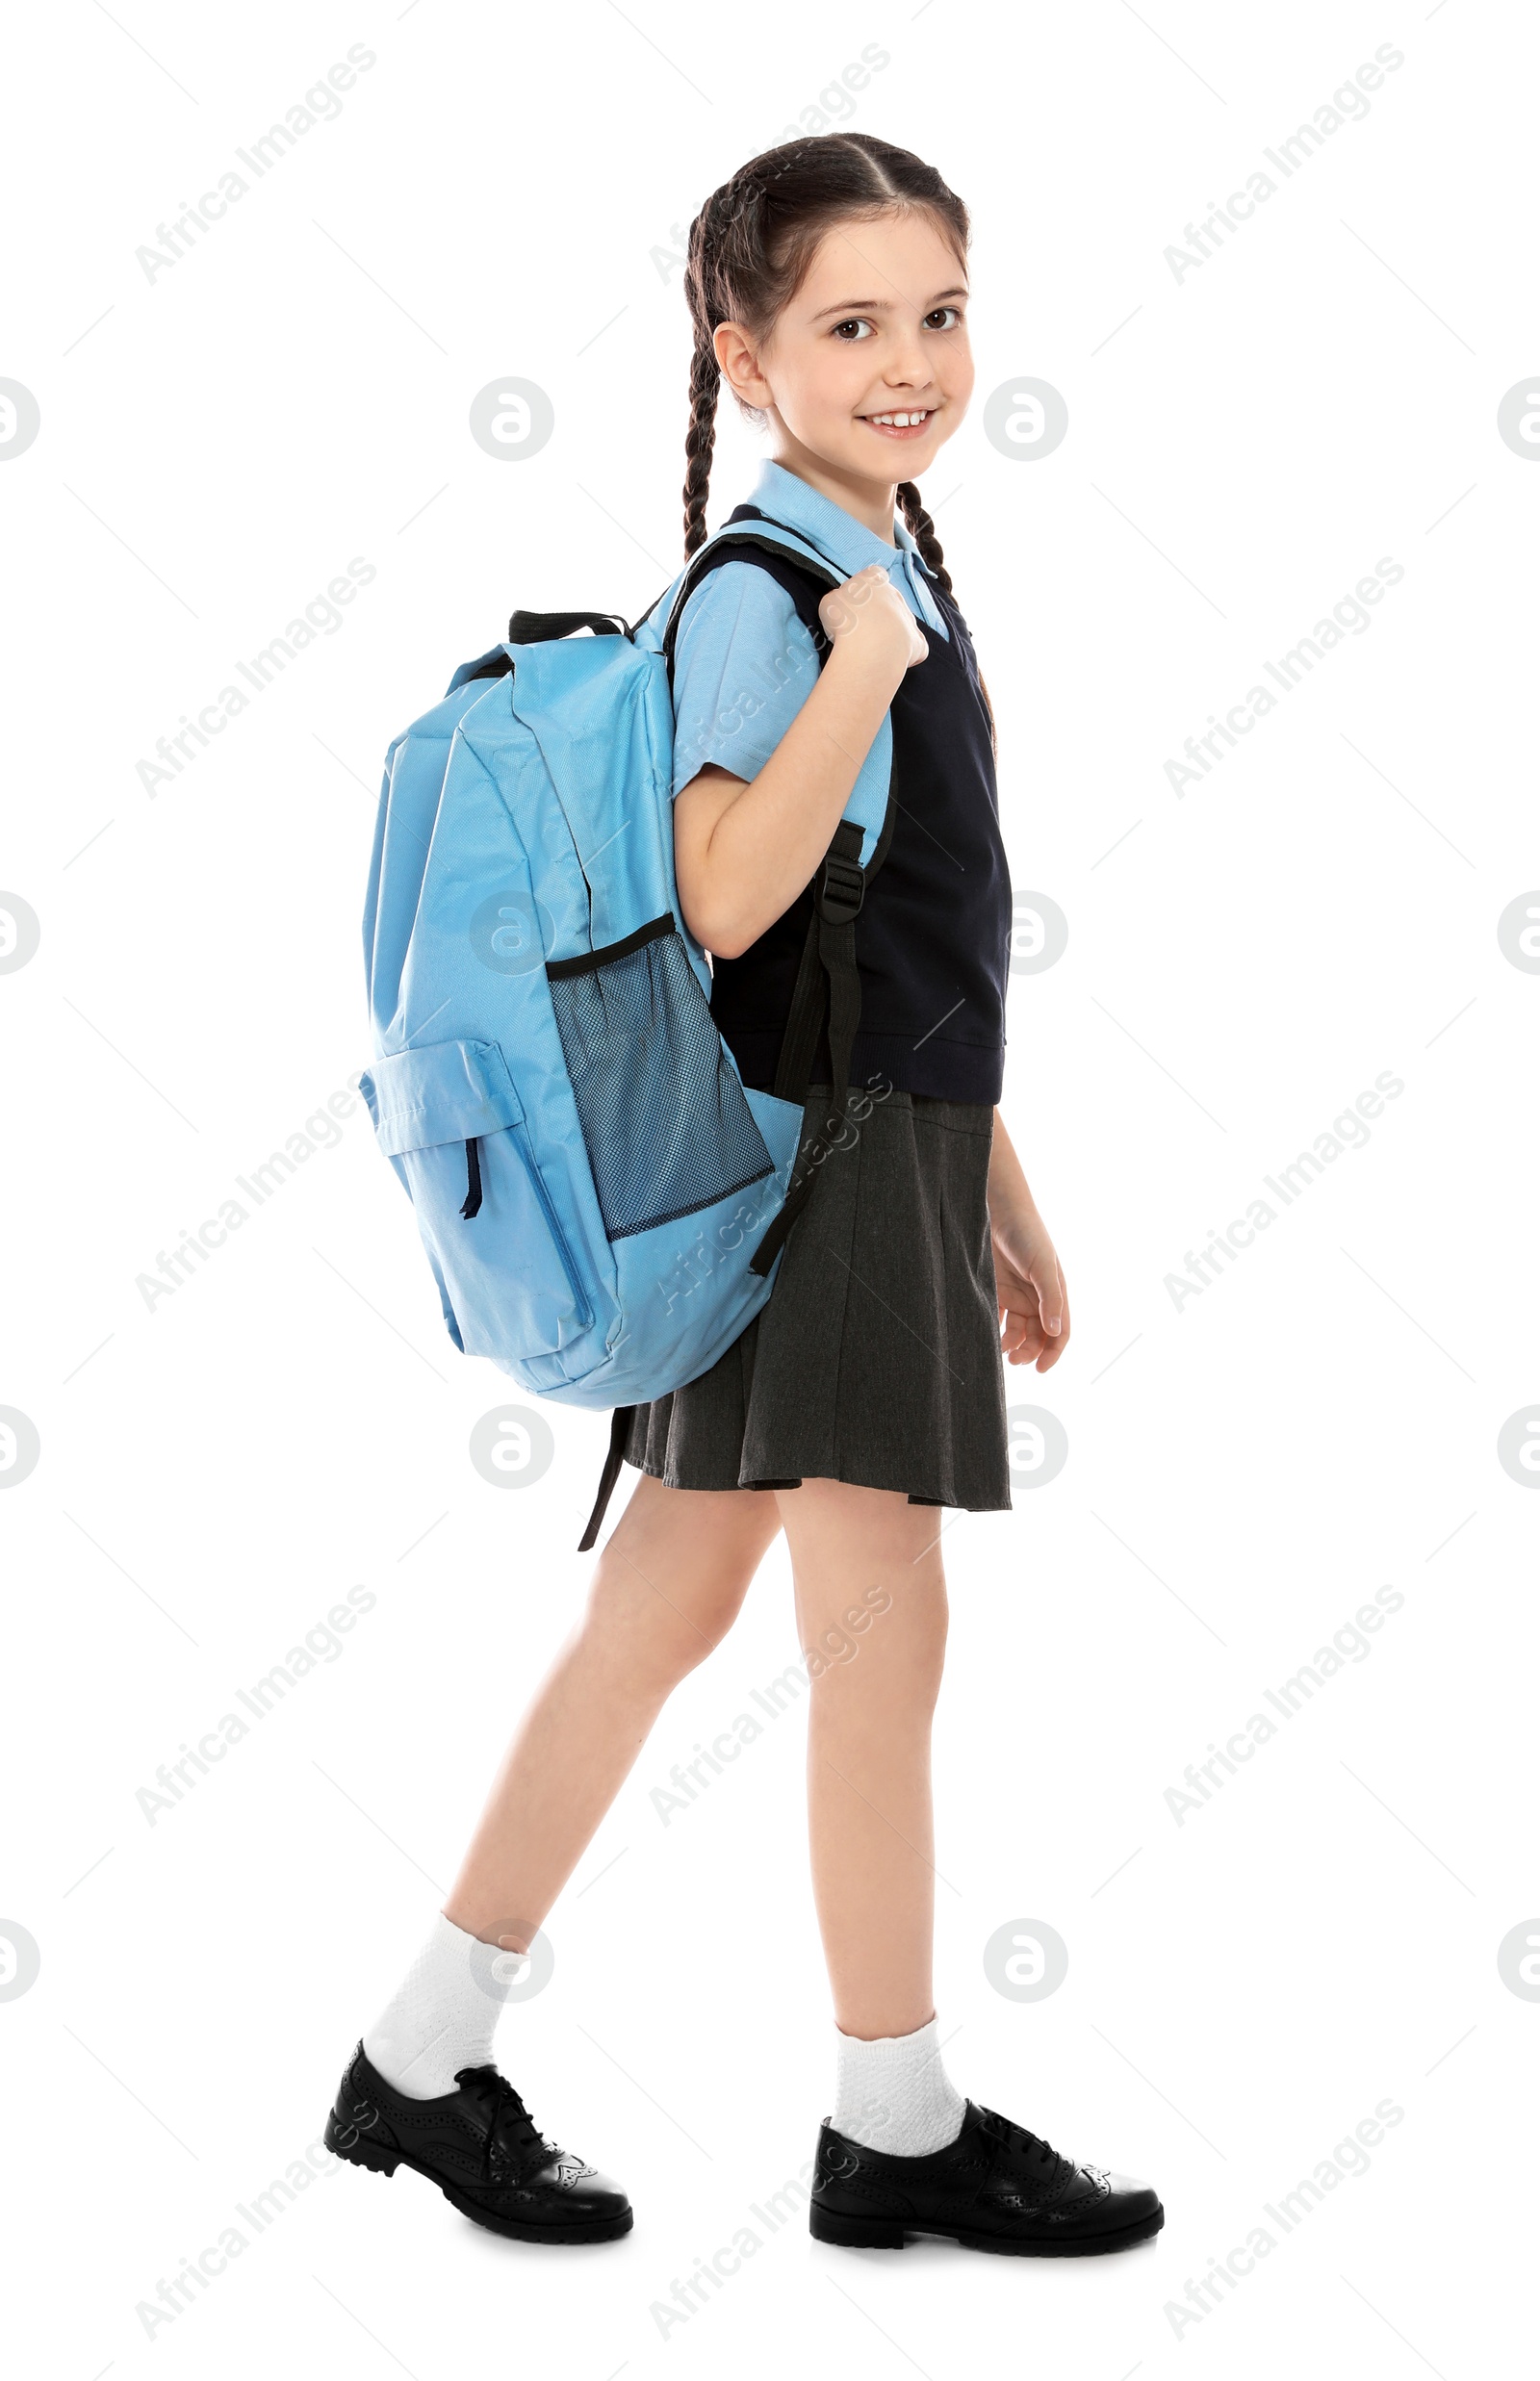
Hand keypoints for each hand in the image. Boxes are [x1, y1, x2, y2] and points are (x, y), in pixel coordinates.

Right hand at [819, 562, 927, 685]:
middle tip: (860, 632)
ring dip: (889, 635)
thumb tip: (841, 606)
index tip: (854, 605)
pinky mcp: (918, 641)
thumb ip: (838, 599)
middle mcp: (895, 594)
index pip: (872, 576)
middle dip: (876, 615)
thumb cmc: (847, 619)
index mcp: (874, 579)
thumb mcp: (829, 602)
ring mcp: (909, 618)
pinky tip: (890, 660)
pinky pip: (914, 647)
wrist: (870, 645)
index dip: (864, 590)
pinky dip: (905, 654)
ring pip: (900, 624)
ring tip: (872, 650)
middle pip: (887, 601)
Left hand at [991, 1205, 1068, 1371]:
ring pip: (1016, 1331)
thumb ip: (1050, 1298)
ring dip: (1011, 1345)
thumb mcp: (1043, 1265)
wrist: (996, 1209)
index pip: (1060, 1332)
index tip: (1041, 1370)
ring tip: (1000, 1351)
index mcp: (1055, 1293)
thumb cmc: (1026, 1233)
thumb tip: (1055, 1332)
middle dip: (1029, 1352)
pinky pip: (996, 1318)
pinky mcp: (994, 1291)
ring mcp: (1015, 1295)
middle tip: (1014, 1360)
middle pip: (1037, 1336)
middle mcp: (1037, 1298)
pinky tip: (986, 1336)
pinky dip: (993, 1330)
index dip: (1053, 1353)